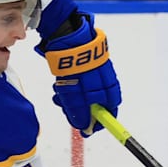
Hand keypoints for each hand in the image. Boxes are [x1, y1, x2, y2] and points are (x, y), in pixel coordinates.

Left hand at [41, 13, 119, 135]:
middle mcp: (105, 81)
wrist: (67, 36)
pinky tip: (58, 86)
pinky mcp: (84, 65)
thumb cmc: (76, 66)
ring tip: (58, 95)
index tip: (86, 130)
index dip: (98, 123)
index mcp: (109, 89)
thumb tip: (84, 128)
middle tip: (65, 110)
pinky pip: (78, 83)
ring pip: (83, 94)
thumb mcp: (76, 95)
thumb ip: (81, 112)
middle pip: (95, 105)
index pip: (109, 112)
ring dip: (70, 99)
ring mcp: (95, 72)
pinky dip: (69, 88)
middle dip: (79, 110)